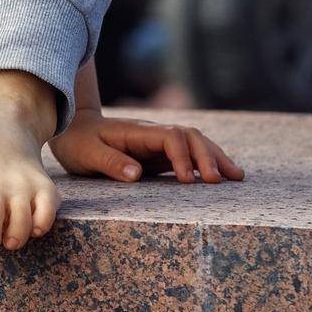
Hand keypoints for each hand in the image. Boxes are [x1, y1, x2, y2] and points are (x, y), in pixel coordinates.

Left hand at [47, 110, 245, 183]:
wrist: (73, 130)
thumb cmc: (77, 143)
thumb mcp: (86, 154)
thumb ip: (109, 162)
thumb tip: (137, 174)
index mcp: (137, 132)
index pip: (170, 137)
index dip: (182, 156)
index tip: (187, 180)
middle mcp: (153, 134)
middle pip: (190, 136)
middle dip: (208, 156)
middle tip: (220, 181)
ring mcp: (158, 144)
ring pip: (195, 144)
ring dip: (216, 158)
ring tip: (237, 177)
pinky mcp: (159, 155)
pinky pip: (188, 157)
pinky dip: (207, 164)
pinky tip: (223, 177)